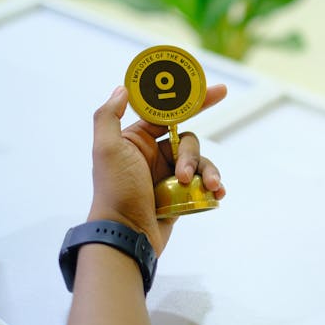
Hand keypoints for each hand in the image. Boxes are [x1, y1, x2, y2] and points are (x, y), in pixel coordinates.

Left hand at [88, 84, 227, 255]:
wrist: (126, 236)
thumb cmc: (114, 192)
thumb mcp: (106, 149)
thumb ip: (108, 116)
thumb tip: (123, 89)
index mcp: (137, 140)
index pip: (168, 113)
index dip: (193, 101)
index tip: (218, 92)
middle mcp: (154, 155)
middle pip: (187, 140)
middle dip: (191, 156)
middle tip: (185, 174)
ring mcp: (169, 175)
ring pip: (199, 162)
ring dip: (206, 172)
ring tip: (206, 189)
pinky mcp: (181, 194)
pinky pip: (204, 182)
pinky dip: (213, 186)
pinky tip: (216, 194)